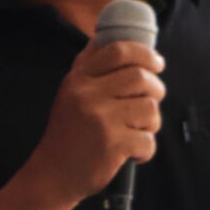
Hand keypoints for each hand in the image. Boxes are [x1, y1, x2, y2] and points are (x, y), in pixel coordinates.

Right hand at [23, 38, 164, 203]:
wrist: (53, 174)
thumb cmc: (68, 132)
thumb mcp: (70, 93)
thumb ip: (88, 66)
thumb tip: (105, 35)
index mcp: (79, 79)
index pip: (118, 51)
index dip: (145, 53)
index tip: (156, 64)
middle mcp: (87, 95)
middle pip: (141, 77)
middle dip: (156, 90)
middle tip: (151, 101)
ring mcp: (100, 119)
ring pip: (150, 108)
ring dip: (151, 123)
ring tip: (137, 131)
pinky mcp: (113, 144)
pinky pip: (149, 139)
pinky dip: (146, 149)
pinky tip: (132, 153)